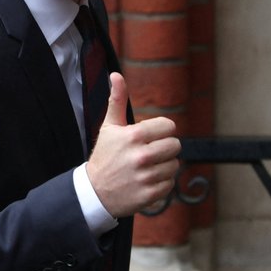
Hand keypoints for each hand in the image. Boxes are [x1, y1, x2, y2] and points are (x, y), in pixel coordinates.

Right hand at [85, 72, 180, 217]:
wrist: (95, 192)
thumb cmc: (105, 156)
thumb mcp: (109, 127)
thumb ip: (116, 100)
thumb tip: (116, 75)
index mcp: (134, 136)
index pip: (169, 127)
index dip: (161, 131)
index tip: (149, 137)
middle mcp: (141, 156)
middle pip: (175, 145)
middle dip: (164, 148)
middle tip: (149, 153)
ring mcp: (146, 177)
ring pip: (174, 165)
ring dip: (163, 166)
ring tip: (147, 168)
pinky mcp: (150, 195)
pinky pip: (170, 183)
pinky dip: (161, 183)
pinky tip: (146, 181)